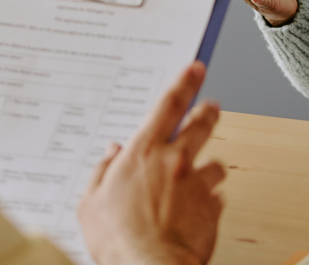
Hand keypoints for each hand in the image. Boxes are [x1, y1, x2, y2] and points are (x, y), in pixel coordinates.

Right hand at [78, 61, 226, 264]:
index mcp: (144, 153)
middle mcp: (175, 162)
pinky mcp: (212, 209)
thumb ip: (102, 172)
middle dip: (208, 111)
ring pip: (216, 163)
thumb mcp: (91, 203)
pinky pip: (217, 199)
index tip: (196, 69)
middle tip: (210, 106)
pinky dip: (210, 202)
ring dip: (210, 167)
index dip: (185, 81)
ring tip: (203, 175)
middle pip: (202, 124)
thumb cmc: (118, 240)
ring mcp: (197, 185)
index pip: (169, 104)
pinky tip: (201, 210)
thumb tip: (110, 154)